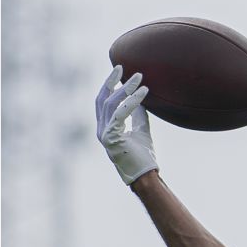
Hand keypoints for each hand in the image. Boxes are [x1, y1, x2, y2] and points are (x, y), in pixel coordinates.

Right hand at [95, 65, 157, 183]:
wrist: (145, 177)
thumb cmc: (144, 157)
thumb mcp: (141, 130)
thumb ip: (138, 115)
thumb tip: (141, 99)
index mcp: (105, 127)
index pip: (103, 101)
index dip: (109, 85)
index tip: (119, 72)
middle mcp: (101, 130)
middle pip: (102, 99)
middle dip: (112, 81)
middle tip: (123, 68)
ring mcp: (104, 135)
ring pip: (110, 104)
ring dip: (125, 89)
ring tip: (139, 79)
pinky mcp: (111, 138)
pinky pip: (120, 115)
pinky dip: (131, 102)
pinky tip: (143, 93)